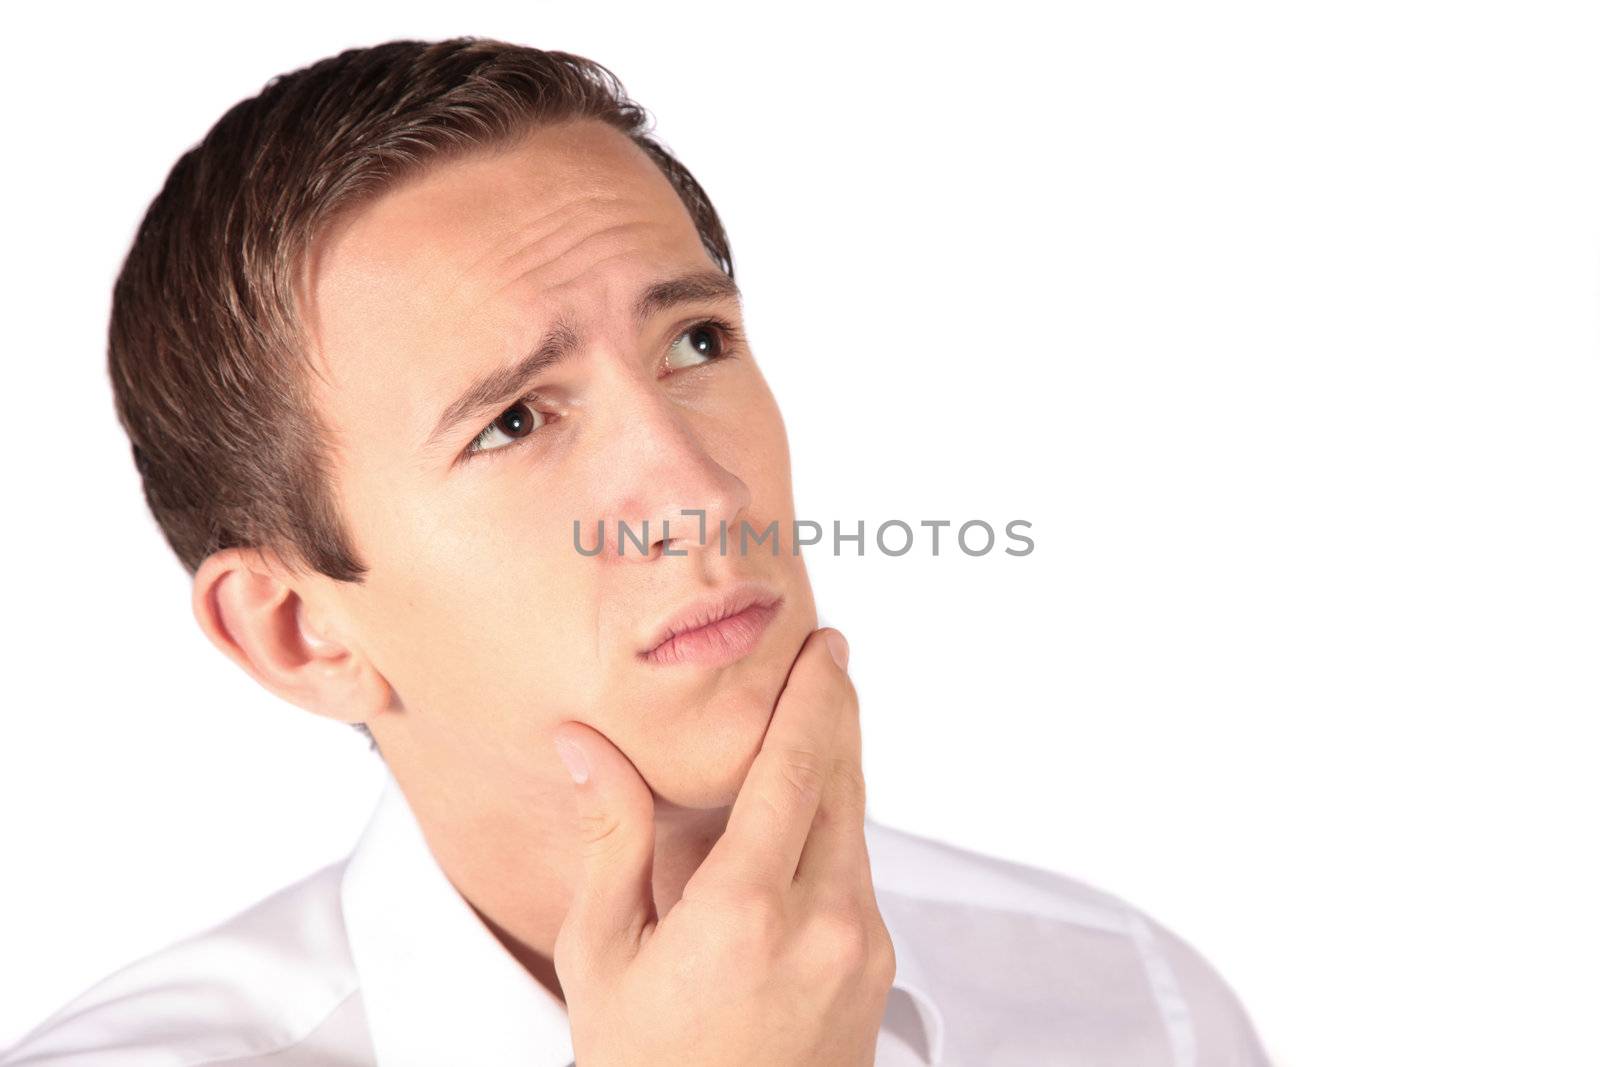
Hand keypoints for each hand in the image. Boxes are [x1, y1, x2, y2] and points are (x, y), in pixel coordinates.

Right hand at [548, 627, 894, 1065]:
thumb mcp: (604, 956)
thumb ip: (609, 838)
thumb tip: (586, 747)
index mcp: (747, 911)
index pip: (797, 767)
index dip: (815, 695)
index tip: (821, 648)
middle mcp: (825, 924)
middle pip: (845, 782)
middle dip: (836, 713)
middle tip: (824, 662)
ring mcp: (862, 951)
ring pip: (858, 827)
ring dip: (837, 771)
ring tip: (803, 732)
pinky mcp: (878, 973)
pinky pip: (860, 875)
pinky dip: (835, 833)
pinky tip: (798, 827)